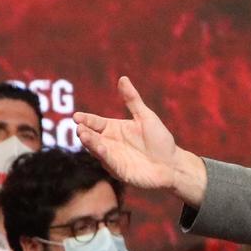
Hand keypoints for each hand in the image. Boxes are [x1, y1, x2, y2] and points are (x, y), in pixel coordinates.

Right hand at [73, 78, 208, 205]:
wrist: (173, 164)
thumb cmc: (160, 140)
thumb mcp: (146, 117)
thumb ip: (132, 100)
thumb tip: (123, 78)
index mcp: (114, 129)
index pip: (95, 122)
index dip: (86, 119)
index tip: (77, 116)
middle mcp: (110, 143)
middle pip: (93, 136)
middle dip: (85, 132)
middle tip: (79, 126)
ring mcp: (113, 158)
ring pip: (98, 150)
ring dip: (91, 143)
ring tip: (83, 135)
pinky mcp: (120, 171)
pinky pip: (110, 163)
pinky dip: (104, 156)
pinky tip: (100, 149)